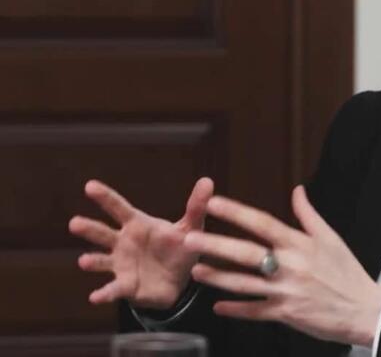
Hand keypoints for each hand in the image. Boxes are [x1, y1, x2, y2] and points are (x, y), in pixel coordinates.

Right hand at [69, 177, 213, 308]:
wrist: (179, 281)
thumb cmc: (179, 248)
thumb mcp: (191, 227)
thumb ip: (196, 206)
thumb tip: (208, 180)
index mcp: (138, 225)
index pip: (119, 208)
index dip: (105, 197)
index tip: (90, 186)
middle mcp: (124, 242)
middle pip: (103, 233)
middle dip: (89, 229)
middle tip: (75, 223)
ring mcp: (121, 264)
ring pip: (102, 260)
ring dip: (92, 261)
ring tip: (83, 261)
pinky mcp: (125, 285)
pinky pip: (113, 289)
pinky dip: (104, 293)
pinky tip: (95, 297)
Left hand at [184, 185, 380, 346]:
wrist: (364, 309)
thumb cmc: (348, 273)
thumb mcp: (332, 237)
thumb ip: (309, 214)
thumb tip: (297, 190)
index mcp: (300, 244)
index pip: (263, 223)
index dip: (237, 212)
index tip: (215, 203)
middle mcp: (290, 266)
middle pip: (246, 253)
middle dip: (216, 245)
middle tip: (190, 239)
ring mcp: (286, 291)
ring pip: (244, 284)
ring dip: (217, 278)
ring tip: (196, 271)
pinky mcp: (286, 314)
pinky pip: (255, 312)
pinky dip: (236, 309)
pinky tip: (218, 306)